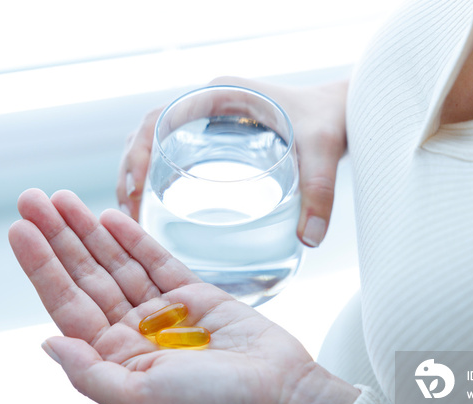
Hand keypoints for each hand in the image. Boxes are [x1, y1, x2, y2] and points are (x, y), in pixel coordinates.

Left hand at [9, 188, 356, 403]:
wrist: (279, 397)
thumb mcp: (140, 400)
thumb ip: (89, 373)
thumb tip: (48, 342)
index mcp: (116, 359)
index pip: (67, 304)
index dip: (41, 266)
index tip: (20, 230)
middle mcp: (134, 333)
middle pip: (86, 276)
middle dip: (58, 237)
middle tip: (32, 200)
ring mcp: (164, 312)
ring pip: (117, 263)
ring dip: (89, 231)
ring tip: (63, 200)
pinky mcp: (195, 295)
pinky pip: (156, 261)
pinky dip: (133, 239)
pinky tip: (112, 217)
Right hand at [117, 77, 348, 247]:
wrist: (343, 109)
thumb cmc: (331, 118)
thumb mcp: (324, 150)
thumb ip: (320, 192)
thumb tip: (309, 240)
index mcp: (221, 94)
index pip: (160, 117)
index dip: (139, 153)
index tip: (136, 191)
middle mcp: (210, 104)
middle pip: (150, 133)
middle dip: (131, 171)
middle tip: (130, 214)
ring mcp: (211, 120)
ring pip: (158, 143)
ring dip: (140, 174)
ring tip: (136, 215)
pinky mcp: (218, 138)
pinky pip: (177, 153)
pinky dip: (161, 177)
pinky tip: (162, 208)